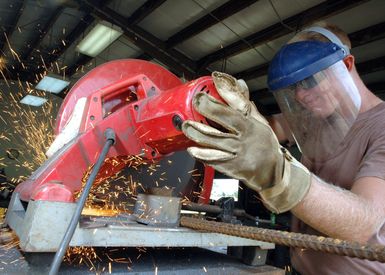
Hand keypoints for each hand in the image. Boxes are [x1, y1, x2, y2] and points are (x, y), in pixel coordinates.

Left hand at [182, 72, 310, 212]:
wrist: (271, 172)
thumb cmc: (265, 144)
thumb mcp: (260, 123)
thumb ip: (245, 105)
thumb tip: (238, 83)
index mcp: (251, 125)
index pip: (238, 106)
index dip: (226, 92)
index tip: (215, 79)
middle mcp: (244, 139)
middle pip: (226, 121)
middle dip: (210, 109)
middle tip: (196, 101)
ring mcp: (238, 154)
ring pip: (215, 142)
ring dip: (198, 133)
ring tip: (186, 126)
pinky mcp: (231, 167)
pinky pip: (214, 160)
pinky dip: (202, 154)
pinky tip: (192, 149)